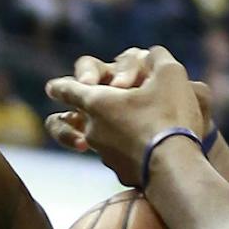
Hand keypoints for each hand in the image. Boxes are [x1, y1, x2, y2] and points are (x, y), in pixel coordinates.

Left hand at [45, 47, 208, 185]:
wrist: (176, 166)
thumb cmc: (169, 115)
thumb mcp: (170, 75)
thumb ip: (156, 58)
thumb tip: (152, 55)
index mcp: (95, 102)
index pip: (67, 90)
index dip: (60, 86)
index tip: (51, 88)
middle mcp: (92, 129)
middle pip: (76, 117)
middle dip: (83, 111)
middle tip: (93, 109)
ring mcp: (104, 154)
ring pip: (99, 137)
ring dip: (111, 129)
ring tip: (137, 125)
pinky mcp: (120, 172)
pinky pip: (120, 156)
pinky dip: (129, 149)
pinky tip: (151, 147)